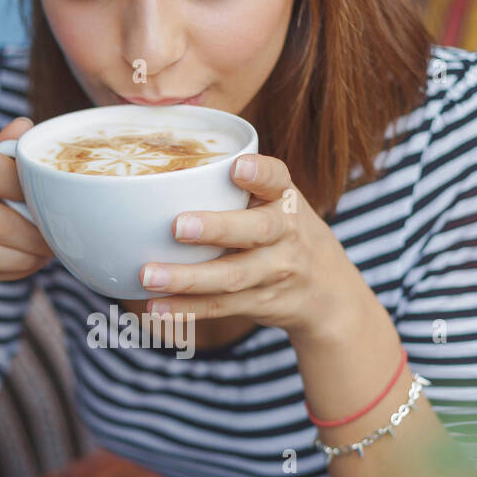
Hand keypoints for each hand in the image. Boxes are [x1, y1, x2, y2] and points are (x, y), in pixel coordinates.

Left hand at [139, 154, 363, 341]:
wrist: (327, 290)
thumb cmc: (282, 230)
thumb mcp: (275, 202)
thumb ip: (233, 188)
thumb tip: (156, 176)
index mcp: (284, 199)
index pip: (276, 179)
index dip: (260, 173)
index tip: (237, 168)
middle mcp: (285, 234)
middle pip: (256, 231)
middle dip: (217, 229)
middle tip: (178, 226)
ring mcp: (275, 272)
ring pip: (232, 276)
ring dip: (188, 278)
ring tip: (149, 276)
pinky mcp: (260, 302)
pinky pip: (222, 306)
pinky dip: (187, 308)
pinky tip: (156, 306)